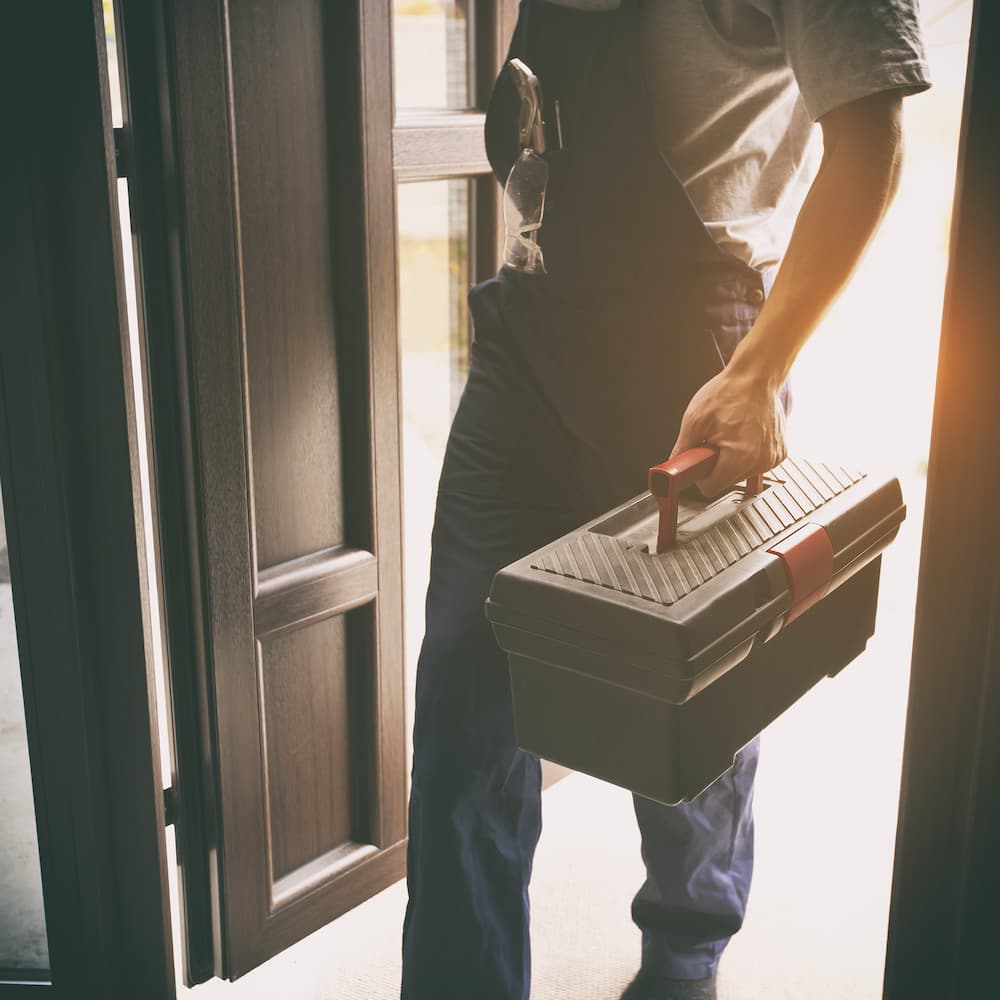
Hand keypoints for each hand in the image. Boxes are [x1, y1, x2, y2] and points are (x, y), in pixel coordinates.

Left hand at [670, 365, 786, 496]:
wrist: (757, 375)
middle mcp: (761, 462)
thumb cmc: (729, 392)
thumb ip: (682, 450)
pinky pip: (757, 462)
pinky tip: (745, 433)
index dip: (700, 474)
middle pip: (727, 480)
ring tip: (731, 432)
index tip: (699, 460)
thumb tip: (672, 467)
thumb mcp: (694, 420)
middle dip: (717, 464)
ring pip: (742, 473)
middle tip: (715, 439)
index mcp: (739, 458)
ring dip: (733, 458)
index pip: (711, 488)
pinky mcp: (780, 451)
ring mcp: (773, 457)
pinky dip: (749, 452)